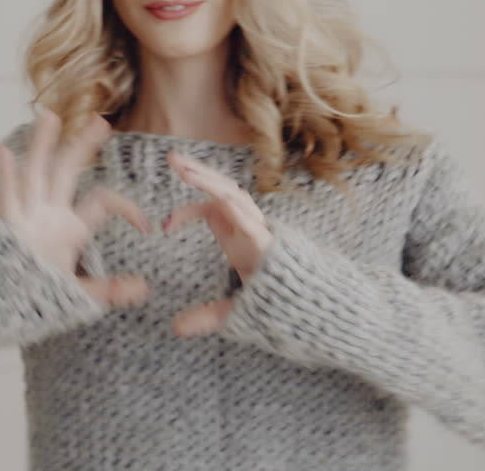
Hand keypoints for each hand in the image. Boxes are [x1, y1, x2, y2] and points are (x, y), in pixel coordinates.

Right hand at [0, 106, 153, 308]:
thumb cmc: (36, 301)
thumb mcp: (79, 295)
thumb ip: (110, 290)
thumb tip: (144, 288)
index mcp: (69, 227)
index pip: (102, 202)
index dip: (126, 208)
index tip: (146, 226)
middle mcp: (48, 215)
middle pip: (67, 171)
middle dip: (83, 145)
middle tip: (101, 119)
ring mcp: (26, 219)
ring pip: (35, 174)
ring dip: (42, 145)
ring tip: (49, 115)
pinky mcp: (6, 231)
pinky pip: (6, 201)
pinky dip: (6, 178)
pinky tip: (6, 153)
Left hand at [162, 149, 273, 336]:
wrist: (320, 315)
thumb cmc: (282, 305)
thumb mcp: (235, 312)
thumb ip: (207, 316)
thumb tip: (175, 328)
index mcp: (241, 237)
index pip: (212, 209)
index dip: (186, 211)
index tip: (165, 228)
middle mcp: (252, 230)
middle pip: (224, 191)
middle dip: (199, 172)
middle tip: (172, 155)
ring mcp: (265, 236)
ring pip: (237, 198)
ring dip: (211, 182)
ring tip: (186, 170)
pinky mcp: (274, 250)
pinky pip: (255, 225)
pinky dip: (238, 211)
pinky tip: (221, 199)